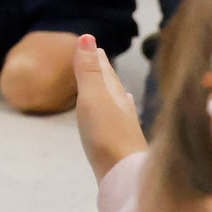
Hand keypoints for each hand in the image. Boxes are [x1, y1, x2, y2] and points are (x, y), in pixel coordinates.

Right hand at [71, 35, 146, 183]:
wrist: (125, 175)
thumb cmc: (106, 134)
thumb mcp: (92, 97)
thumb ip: (87, 70)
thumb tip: (86, 36)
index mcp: (114, 93)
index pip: (104, 69)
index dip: (96, 56)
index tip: (91, 44)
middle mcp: (122, 106)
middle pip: (111, 83)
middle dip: (103, 70)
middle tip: (97, 56)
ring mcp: (123, 126)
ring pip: (116, 100)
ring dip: (109, 88)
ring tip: (108, 81)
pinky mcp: (121, 143)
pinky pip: (116, 117)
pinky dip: (115, 108)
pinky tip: (121, 112)